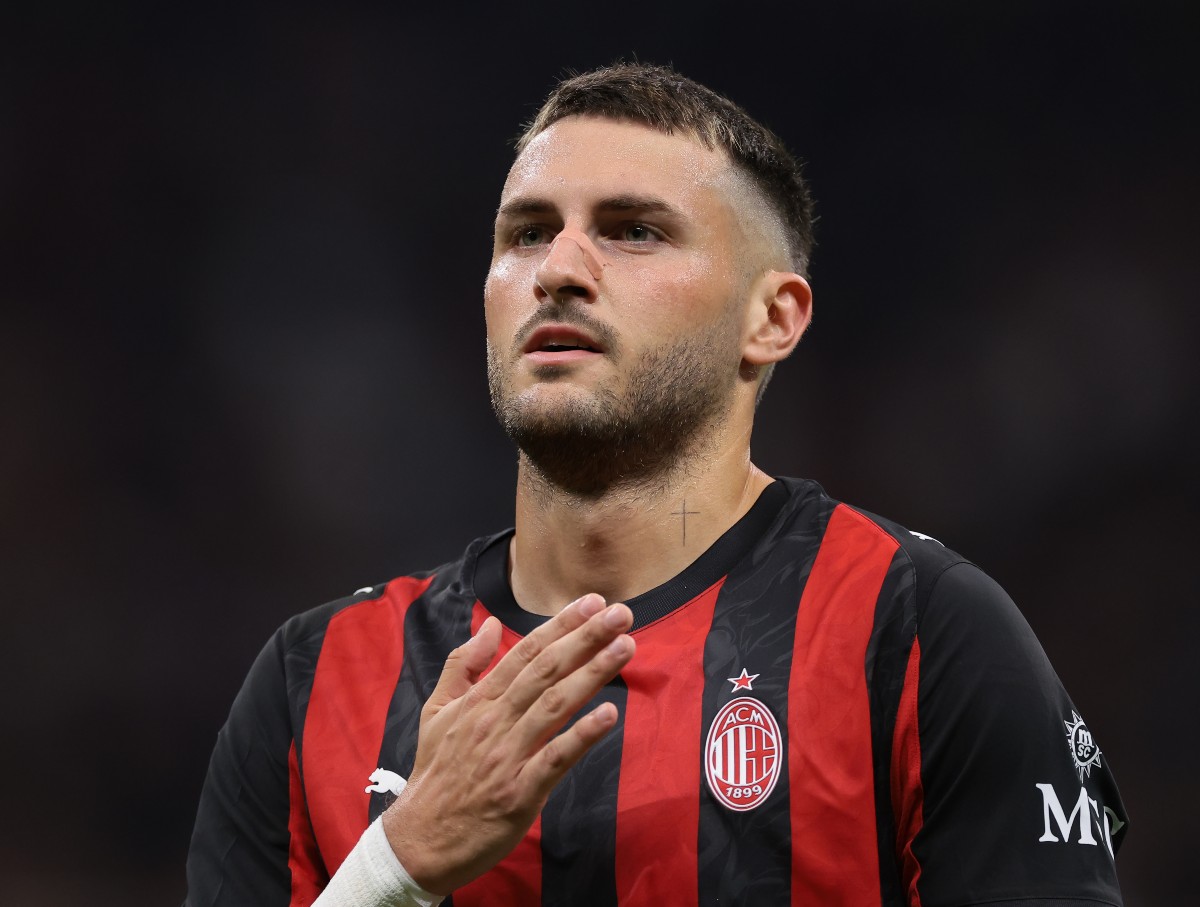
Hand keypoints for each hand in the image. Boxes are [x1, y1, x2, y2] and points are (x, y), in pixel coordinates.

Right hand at [381, 593, 634, 894]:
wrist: (419, 840)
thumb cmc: (435, 772)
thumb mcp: (436, 710)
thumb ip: (462, 664)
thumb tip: (491, 624)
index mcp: (477, 700)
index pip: (526, 653)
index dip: (561, 625)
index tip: (593, 603)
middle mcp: (494, 721)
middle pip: (546, 670)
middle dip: (585, 638)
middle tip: (621, 613)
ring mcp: (508, 755)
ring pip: (555, 705)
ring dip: (592, 673)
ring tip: (624, 647)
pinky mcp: (520, 792)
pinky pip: (555, 758)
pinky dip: (582, 735)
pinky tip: (609, 714)